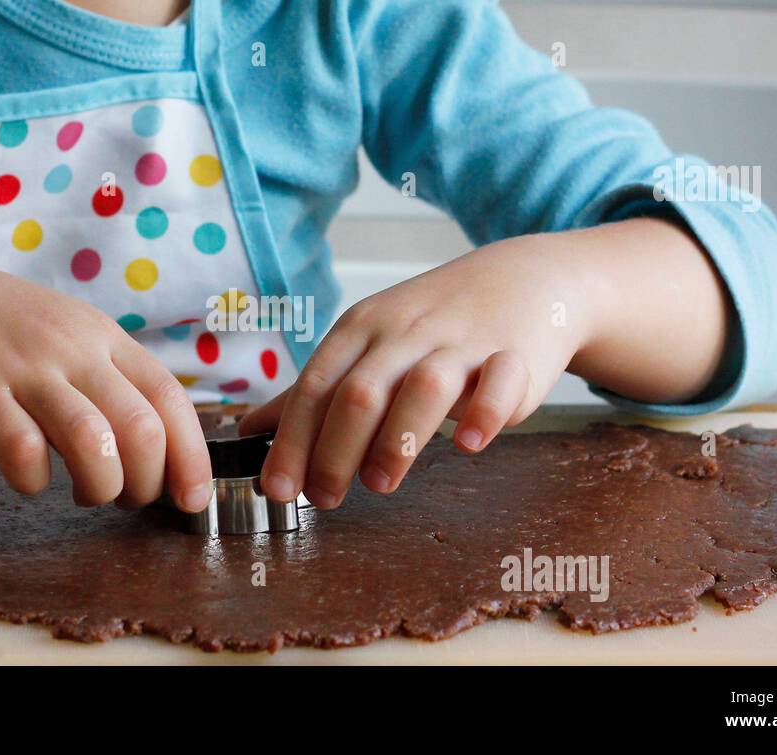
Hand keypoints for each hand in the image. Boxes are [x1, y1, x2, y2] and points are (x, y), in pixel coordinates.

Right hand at [0, 237, 212, 509]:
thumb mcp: (60, 331)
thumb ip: (103, 375)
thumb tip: (151, 441)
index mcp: (101, 336)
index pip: (170, 398)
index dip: (192, 456)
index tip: (192, 499)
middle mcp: (71, 348)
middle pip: (143, 429)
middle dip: (148, 483)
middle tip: (128, 499)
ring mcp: (24, 370)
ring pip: (95, 444)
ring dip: (102, 488)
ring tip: (86, 494)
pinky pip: (24, 454)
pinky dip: (35, 482)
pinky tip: (27, 477)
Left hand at [238, 233, 591, 508]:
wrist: (526, 278)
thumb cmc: (435, 321)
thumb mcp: (367, 341)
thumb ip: (315, 391)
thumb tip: (250, 430)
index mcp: (362, 329)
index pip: (316, 387)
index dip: (292, 441)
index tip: (276, 489)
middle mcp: (406, 332)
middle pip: (360, 391)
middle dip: (335, 450)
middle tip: (325, 497)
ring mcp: (462, 342)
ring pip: (424, 385)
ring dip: (397, 438)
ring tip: (380, 483)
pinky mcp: (515, 355)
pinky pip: (499, 382)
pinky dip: (484, 413)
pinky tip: (468, 444)